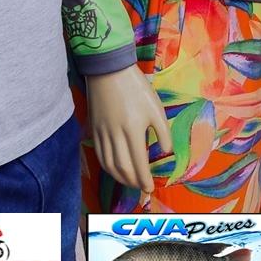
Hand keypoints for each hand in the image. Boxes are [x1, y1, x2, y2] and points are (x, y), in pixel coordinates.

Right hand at [84, 65, 169, 191]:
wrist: (109, 71)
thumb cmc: (137, 88)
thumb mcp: (156, 108)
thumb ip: (163, 132)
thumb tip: (166, 151)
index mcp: (133, 131)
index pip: (138, 163)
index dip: (144, 179)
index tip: (149, 188)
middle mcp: (115, 136)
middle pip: (122, 168)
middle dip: (133, 181)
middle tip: (141, 187)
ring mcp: (102, 134)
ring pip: (109, 164)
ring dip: (120, 178)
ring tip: (130, 182)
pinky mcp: (94, 130)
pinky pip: (99, 155)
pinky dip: (107, 167)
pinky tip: (114, 169)